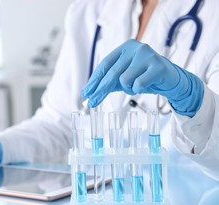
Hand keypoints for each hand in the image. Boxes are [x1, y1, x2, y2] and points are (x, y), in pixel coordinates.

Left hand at [81, 39, 203, 116]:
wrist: (171, 80)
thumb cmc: (144, 77)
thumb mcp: (124, 77)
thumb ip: (108, 82)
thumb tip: (87, 93)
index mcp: (125, 47)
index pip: (105, 65)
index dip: (94, 80)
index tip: (86, 93)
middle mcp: (136, 48)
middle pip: (111, 73)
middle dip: (100, 90)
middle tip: (91, 103)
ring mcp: (147, 56)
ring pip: (124, 80)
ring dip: (128, 88)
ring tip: (136, 85)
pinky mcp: (157, 66)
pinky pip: (138, 84)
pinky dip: (138, 89)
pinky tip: (145, 85)